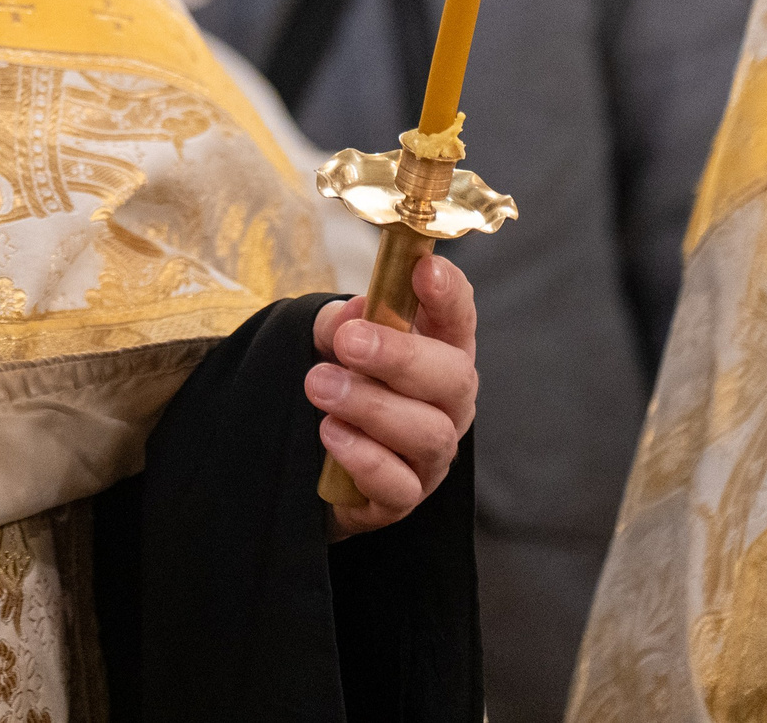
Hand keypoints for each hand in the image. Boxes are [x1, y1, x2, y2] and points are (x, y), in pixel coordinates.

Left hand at [307, 254, 477, 539]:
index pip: (458, 318)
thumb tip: (352, 316)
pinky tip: (330, 434)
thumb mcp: (330, 343)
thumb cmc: (338, 384)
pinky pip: (399, 485)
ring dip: (372, 405)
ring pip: (429, 433)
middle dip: (402, 356)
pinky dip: (364, 458)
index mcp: (438, 354)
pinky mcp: (404, 498)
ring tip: (320, 386)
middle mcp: (448, 404)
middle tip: (350, 342)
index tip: (426, 268)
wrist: (309, 460)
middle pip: (454, 378)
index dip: (449, 294)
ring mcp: (431, 456)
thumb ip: (339, 324)